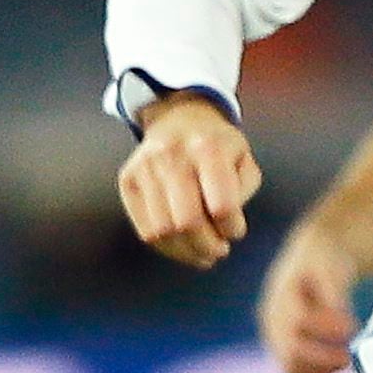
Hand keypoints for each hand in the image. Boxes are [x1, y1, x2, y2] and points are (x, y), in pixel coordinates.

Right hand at [116, 94, 257, 268]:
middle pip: (188, 222)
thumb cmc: (218, 147)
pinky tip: (182, 246)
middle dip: (208, 247)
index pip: (221, 206)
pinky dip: (166, 248)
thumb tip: (222, 227)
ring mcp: (145, 167)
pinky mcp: (128, 180)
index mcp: (208, 147)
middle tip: (218, 251)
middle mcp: (172, 154)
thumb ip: (242, 193)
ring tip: (202, 254)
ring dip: (187, 252)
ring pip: (163, 232)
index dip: (231, 229)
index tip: (235, 232)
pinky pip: (145, 230)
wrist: (178, 118)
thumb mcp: (244, 160)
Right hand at [257, 213, 360, 372]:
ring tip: (344, 359)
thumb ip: (332, 287)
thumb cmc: (321, 261)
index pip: (299, 319)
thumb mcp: (329, 263)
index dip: (326, 327)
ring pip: (290, 371)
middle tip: (348, 355)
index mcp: (281, 296)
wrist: (309, 261)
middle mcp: (272, 321)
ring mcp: (276, 340)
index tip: (352, 327)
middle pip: (290, 352)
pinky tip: (334, 366)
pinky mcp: (285, 353)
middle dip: (323, 357)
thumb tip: (337, 309)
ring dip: (320, 370)